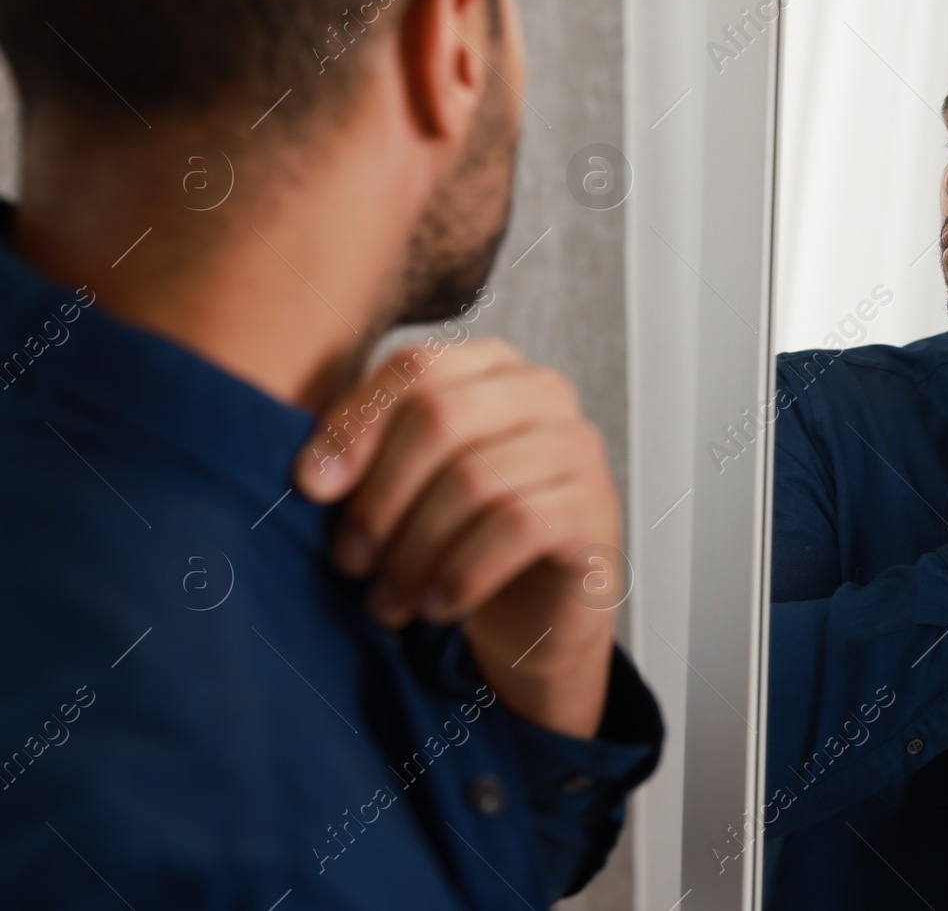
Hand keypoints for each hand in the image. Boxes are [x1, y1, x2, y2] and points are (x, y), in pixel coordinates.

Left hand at [293, 337, 623, 737]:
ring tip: (389, 599)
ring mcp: (579, 449)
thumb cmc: (461, 543)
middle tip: (351, 559)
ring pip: (476, 479)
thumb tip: (310, 473)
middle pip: (441, 418)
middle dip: (381, 497)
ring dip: (416, 549)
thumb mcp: (407, 489)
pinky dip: (463, 571)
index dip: (355, 426)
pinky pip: (520, 525)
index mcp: (494, 368)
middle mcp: (545, 395)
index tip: (312, 488)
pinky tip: (437, 605)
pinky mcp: (596, 510)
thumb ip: (369, 455)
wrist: (532, 620)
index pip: (416, 367)